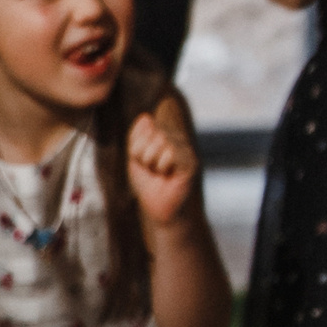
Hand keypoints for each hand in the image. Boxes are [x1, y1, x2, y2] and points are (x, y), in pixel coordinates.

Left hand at [127, 105, 201, 234]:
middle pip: (154, 132)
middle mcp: (178, 140)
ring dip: (152, 161)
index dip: (136, 146)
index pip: (146, 126)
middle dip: (143, 154)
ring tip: (159, 173)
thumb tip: (146, 116)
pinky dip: (163, 166)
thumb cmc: (148, 185)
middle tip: (151, 170)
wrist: (159, 210)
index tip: (142, 163)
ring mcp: (186, 150)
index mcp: (165, 137)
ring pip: (162, 141)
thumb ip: (137, 137)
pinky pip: (172, 152)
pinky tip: (168, 176)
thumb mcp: (135, 158)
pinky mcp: (191, 162)